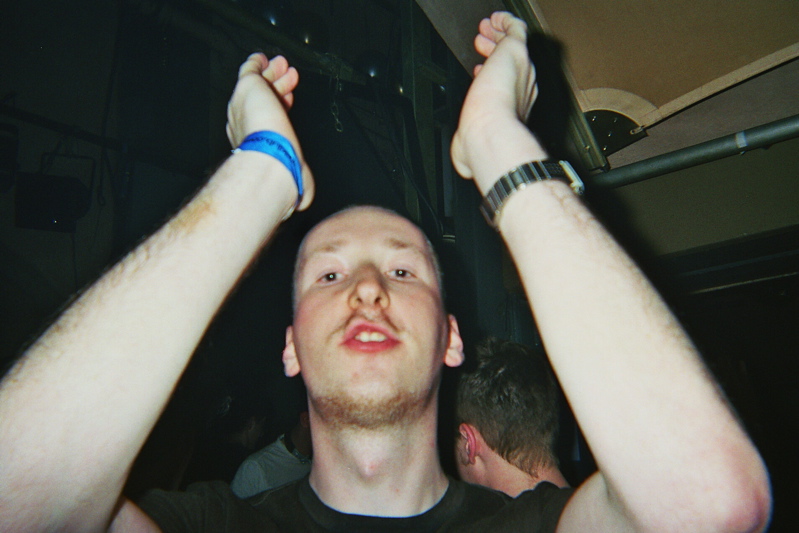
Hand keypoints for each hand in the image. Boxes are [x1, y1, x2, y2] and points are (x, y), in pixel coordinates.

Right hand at [226, 54, 314, 209]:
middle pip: (264, 99)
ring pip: (259, 83)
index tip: (290, 100)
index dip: (280, 107)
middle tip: (289, 77)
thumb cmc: (280, 172)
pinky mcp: (247, 88)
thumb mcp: (294, 182)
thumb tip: (303, 199)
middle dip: (277, 87)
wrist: (269, 160)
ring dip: (272, 74)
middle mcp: (246, 123)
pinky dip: (256, 63)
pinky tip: (262, 59)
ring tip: (284, 66)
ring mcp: (245, 104)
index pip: (268, 118)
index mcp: (254, 141)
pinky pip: (249, 69)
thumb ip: (297, 185)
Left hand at [450, 12, 541, 185]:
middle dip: (494, 52)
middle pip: (511, 63)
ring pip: (513, 44)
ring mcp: (522, 69)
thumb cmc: (482, 141)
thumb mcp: (469, 148)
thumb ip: (467, 149)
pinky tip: (494, 19)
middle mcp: (523, 88)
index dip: (491, 77)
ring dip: (497, 35)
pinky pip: (516, 28)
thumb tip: (462, 162)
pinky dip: (506, 21)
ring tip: (483, 29)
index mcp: (515, 109)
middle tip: (480, 45)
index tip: (478, 72)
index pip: (506, 87)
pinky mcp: (516, 52)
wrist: (490, 131)